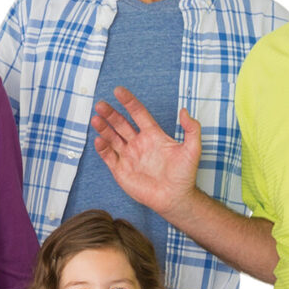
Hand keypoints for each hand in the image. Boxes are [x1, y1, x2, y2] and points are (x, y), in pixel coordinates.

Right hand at [91, 88, 202, 217]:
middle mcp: (138, 143)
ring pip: (112, 138)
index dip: (128, 102)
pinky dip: (103, 149)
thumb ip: (191, 128)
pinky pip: (109, 157)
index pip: (138, 113)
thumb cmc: (184, 175)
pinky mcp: (121, 171)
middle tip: (100, 105)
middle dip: (110, 114)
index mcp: (153, 135)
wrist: (176, 198)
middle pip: (121, 124)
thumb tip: (185, 110)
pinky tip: (99, 140)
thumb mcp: (193, 149)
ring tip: (96, 118)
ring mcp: (129, 157)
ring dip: (104, 128)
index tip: (118, 91)